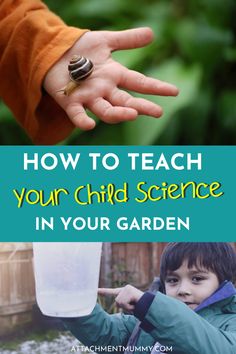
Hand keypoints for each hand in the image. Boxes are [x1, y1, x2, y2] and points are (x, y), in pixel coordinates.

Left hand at [44, 27, 178, 130]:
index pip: (139, 83)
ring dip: (118, 113)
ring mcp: (88, 97)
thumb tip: (152, 33)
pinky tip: (90, 125)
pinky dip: (83, 120)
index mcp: (114, 76)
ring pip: (106, 110)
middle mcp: (105, 90)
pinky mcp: (70, 101)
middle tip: (158, 112)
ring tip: (133, 114)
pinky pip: (77, 114)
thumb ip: (127, 40)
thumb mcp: (105, 41)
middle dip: (142, 107)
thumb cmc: (80, 50)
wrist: (53, 52)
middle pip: (126, 101)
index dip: (156, 87)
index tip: (174, 92)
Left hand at [98, 285, 143, 312]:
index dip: (103, 291)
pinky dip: (130, 306)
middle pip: (117, 301)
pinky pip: (124, 302)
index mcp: (123, 292)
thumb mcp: (129, 306)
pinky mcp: (129, 290)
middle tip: (133, 305)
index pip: (111, 291)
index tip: (95, 290)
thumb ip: (123, 304)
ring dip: (128, 307)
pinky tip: (135, 303)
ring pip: (120, 302)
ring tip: (135, 304)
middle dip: (124, 307)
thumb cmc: (140, 307)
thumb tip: (118, 303)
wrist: (150, 305)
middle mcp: (124, 289)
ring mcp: (127, 289)